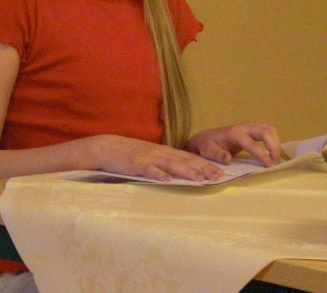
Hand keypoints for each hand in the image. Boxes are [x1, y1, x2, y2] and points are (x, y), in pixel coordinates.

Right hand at [91, 135, 224, 181]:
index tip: (219, 171)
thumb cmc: (130, 153)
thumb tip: (182, 171)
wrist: (107, 147)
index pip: (189, 157)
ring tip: (200, 178)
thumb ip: (165, 161)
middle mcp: (160, 153)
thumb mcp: (151, 155)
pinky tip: (168, 180)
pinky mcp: (136, 165)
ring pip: (171, 164)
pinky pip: (149, 170)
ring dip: (186, 171)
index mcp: (165, 151)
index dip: (205, 164)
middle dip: (202, 168)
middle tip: (217, 176)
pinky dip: (159, 174)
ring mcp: (149, 158)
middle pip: (185, 160)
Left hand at [184, 122, 280, 166]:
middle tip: (276, 162)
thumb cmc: (208, 145)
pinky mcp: (253, 129)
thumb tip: (228, 159)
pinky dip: (274, 140)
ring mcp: (249, 126)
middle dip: (274, 146)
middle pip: (265, 131)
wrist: (207, 138)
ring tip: (276, 158)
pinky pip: (268, 131)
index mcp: (234, 133)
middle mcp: (244, 127)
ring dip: (276, 142)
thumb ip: (217, 154)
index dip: (261, 154)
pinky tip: (273, 152)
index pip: (251, 143)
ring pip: (269, 129)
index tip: (269, 165)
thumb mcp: (208, 151)